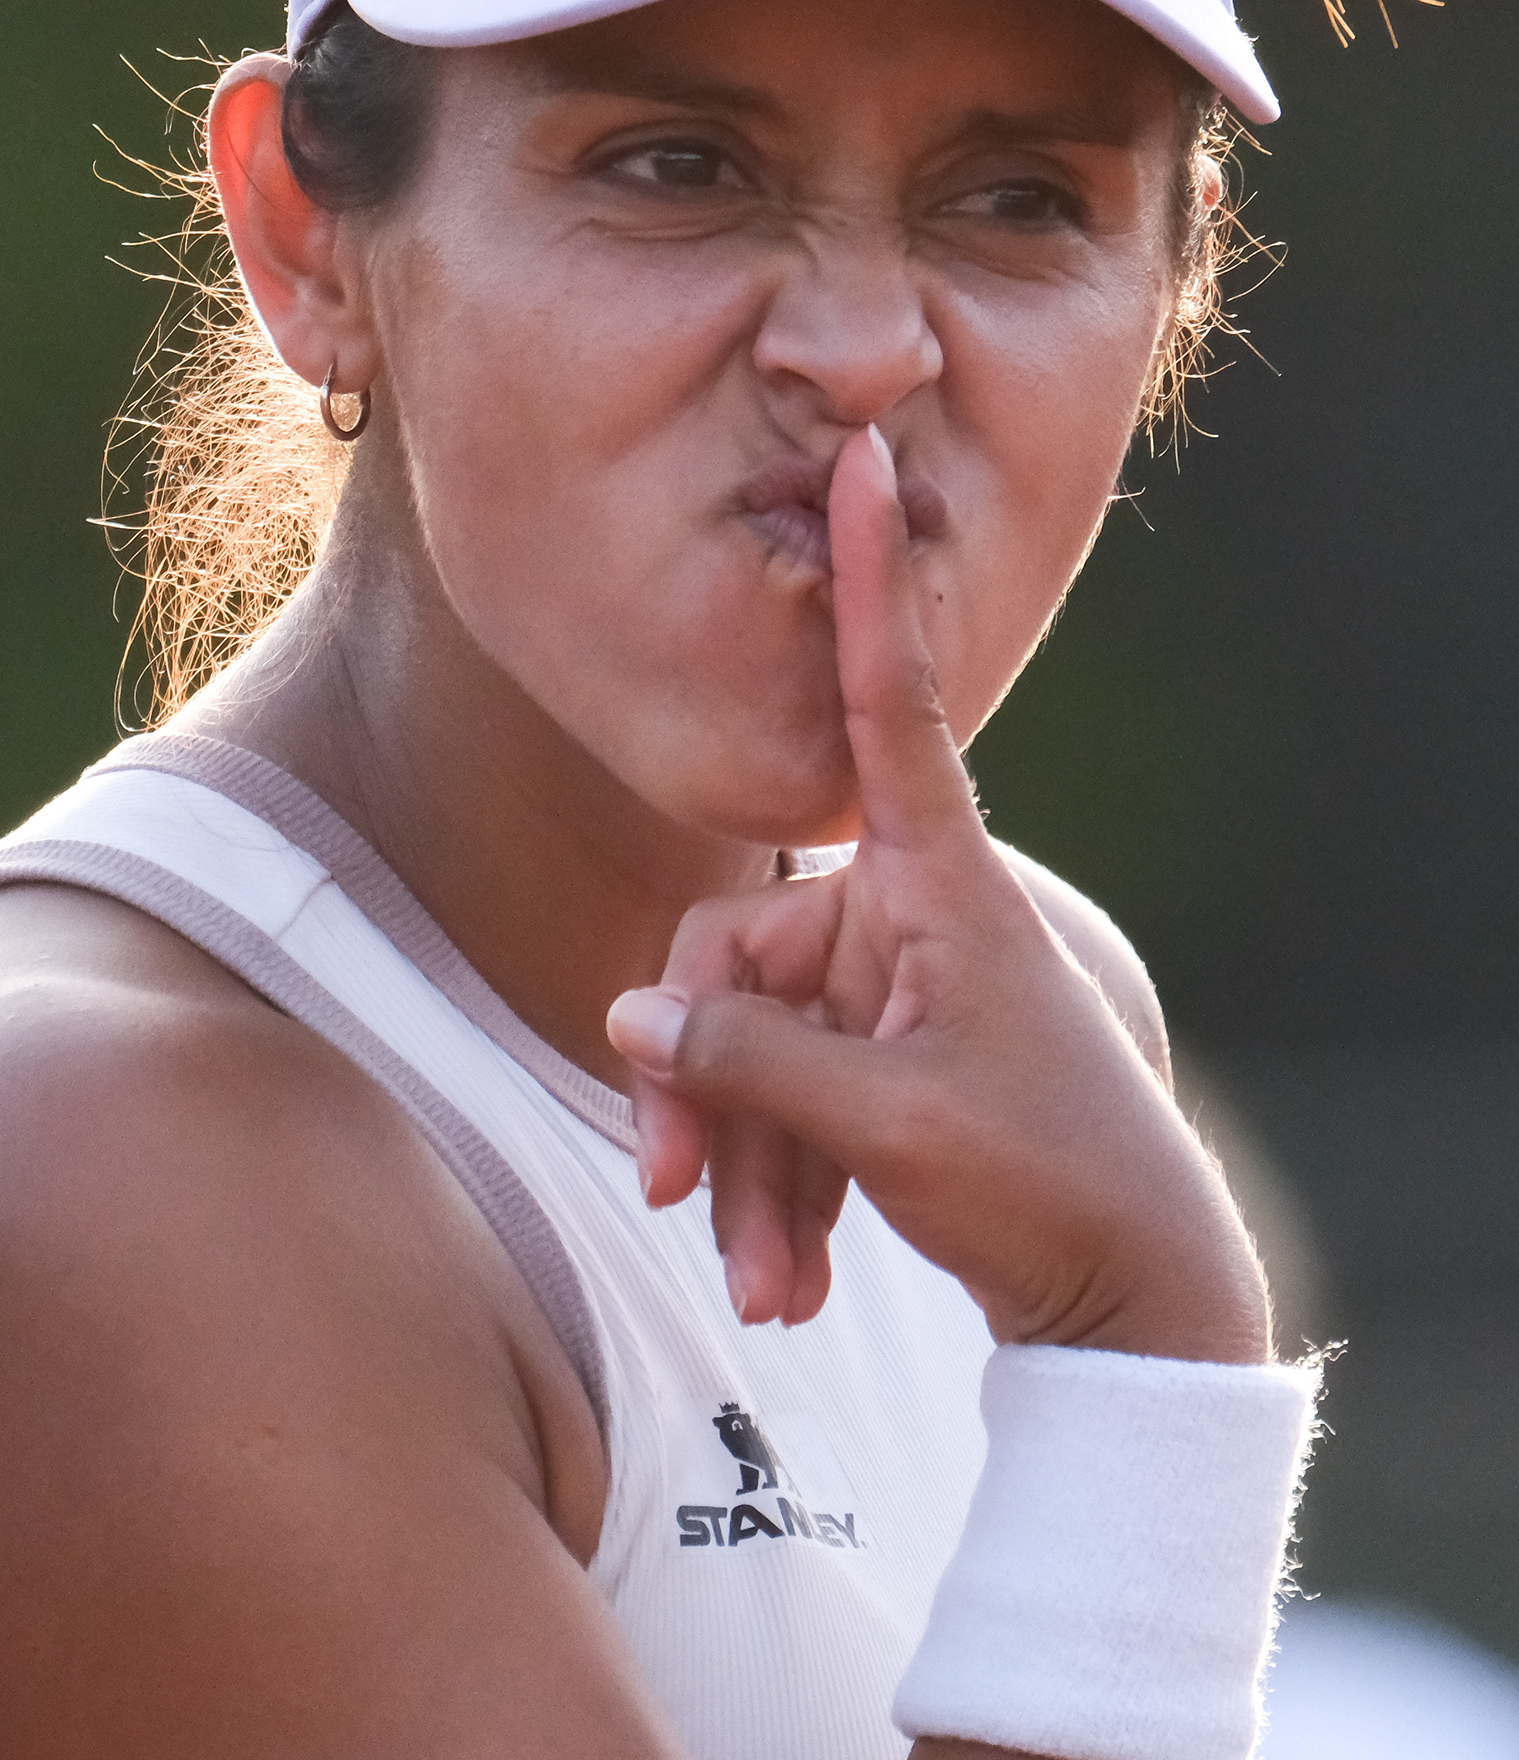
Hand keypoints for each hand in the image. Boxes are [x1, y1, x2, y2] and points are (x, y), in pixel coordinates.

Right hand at [607, 428, 1269, 1363]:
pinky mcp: (884, 1066)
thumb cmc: (1043, 1185)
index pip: (887, 700)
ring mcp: (893, 994)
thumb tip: (629, 1019)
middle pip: (742, 958)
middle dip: (705, 1088)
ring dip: (745, 1172)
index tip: (867, 455)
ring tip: (766, 1291)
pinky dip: (779, 1195)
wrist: (1130, 1304)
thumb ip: (752, 1063)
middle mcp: (906, 918)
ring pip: (756, 1051)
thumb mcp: (891, 1127)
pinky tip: (788, 1288)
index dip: (867, 578)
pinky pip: (791, 1104)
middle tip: (674, 1195)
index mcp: (939, 886)